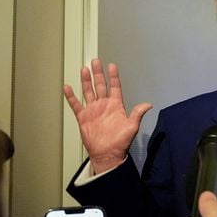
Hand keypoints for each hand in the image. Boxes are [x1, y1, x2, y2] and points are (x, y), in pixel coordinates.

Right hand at [63, 58, 152, 173]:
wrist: (107, 154)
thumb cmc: (120, 142)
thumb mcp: (132, 127)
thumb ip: (137, 114)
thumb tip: (148, 104)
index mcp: (116, 106)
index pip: (115, 87)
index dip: (113, 76)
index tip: (112, 66)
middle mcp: (104, 105)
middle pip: (100, 85)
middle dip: (98, 73)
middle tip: (96, 61)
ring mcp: (93, 110)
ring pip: (88, 91)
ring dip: (86, 81)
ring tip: (84, 69)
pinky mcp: (83, 117)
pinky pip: (76, 104)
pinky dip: (71, 96)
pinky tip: (68, 88)